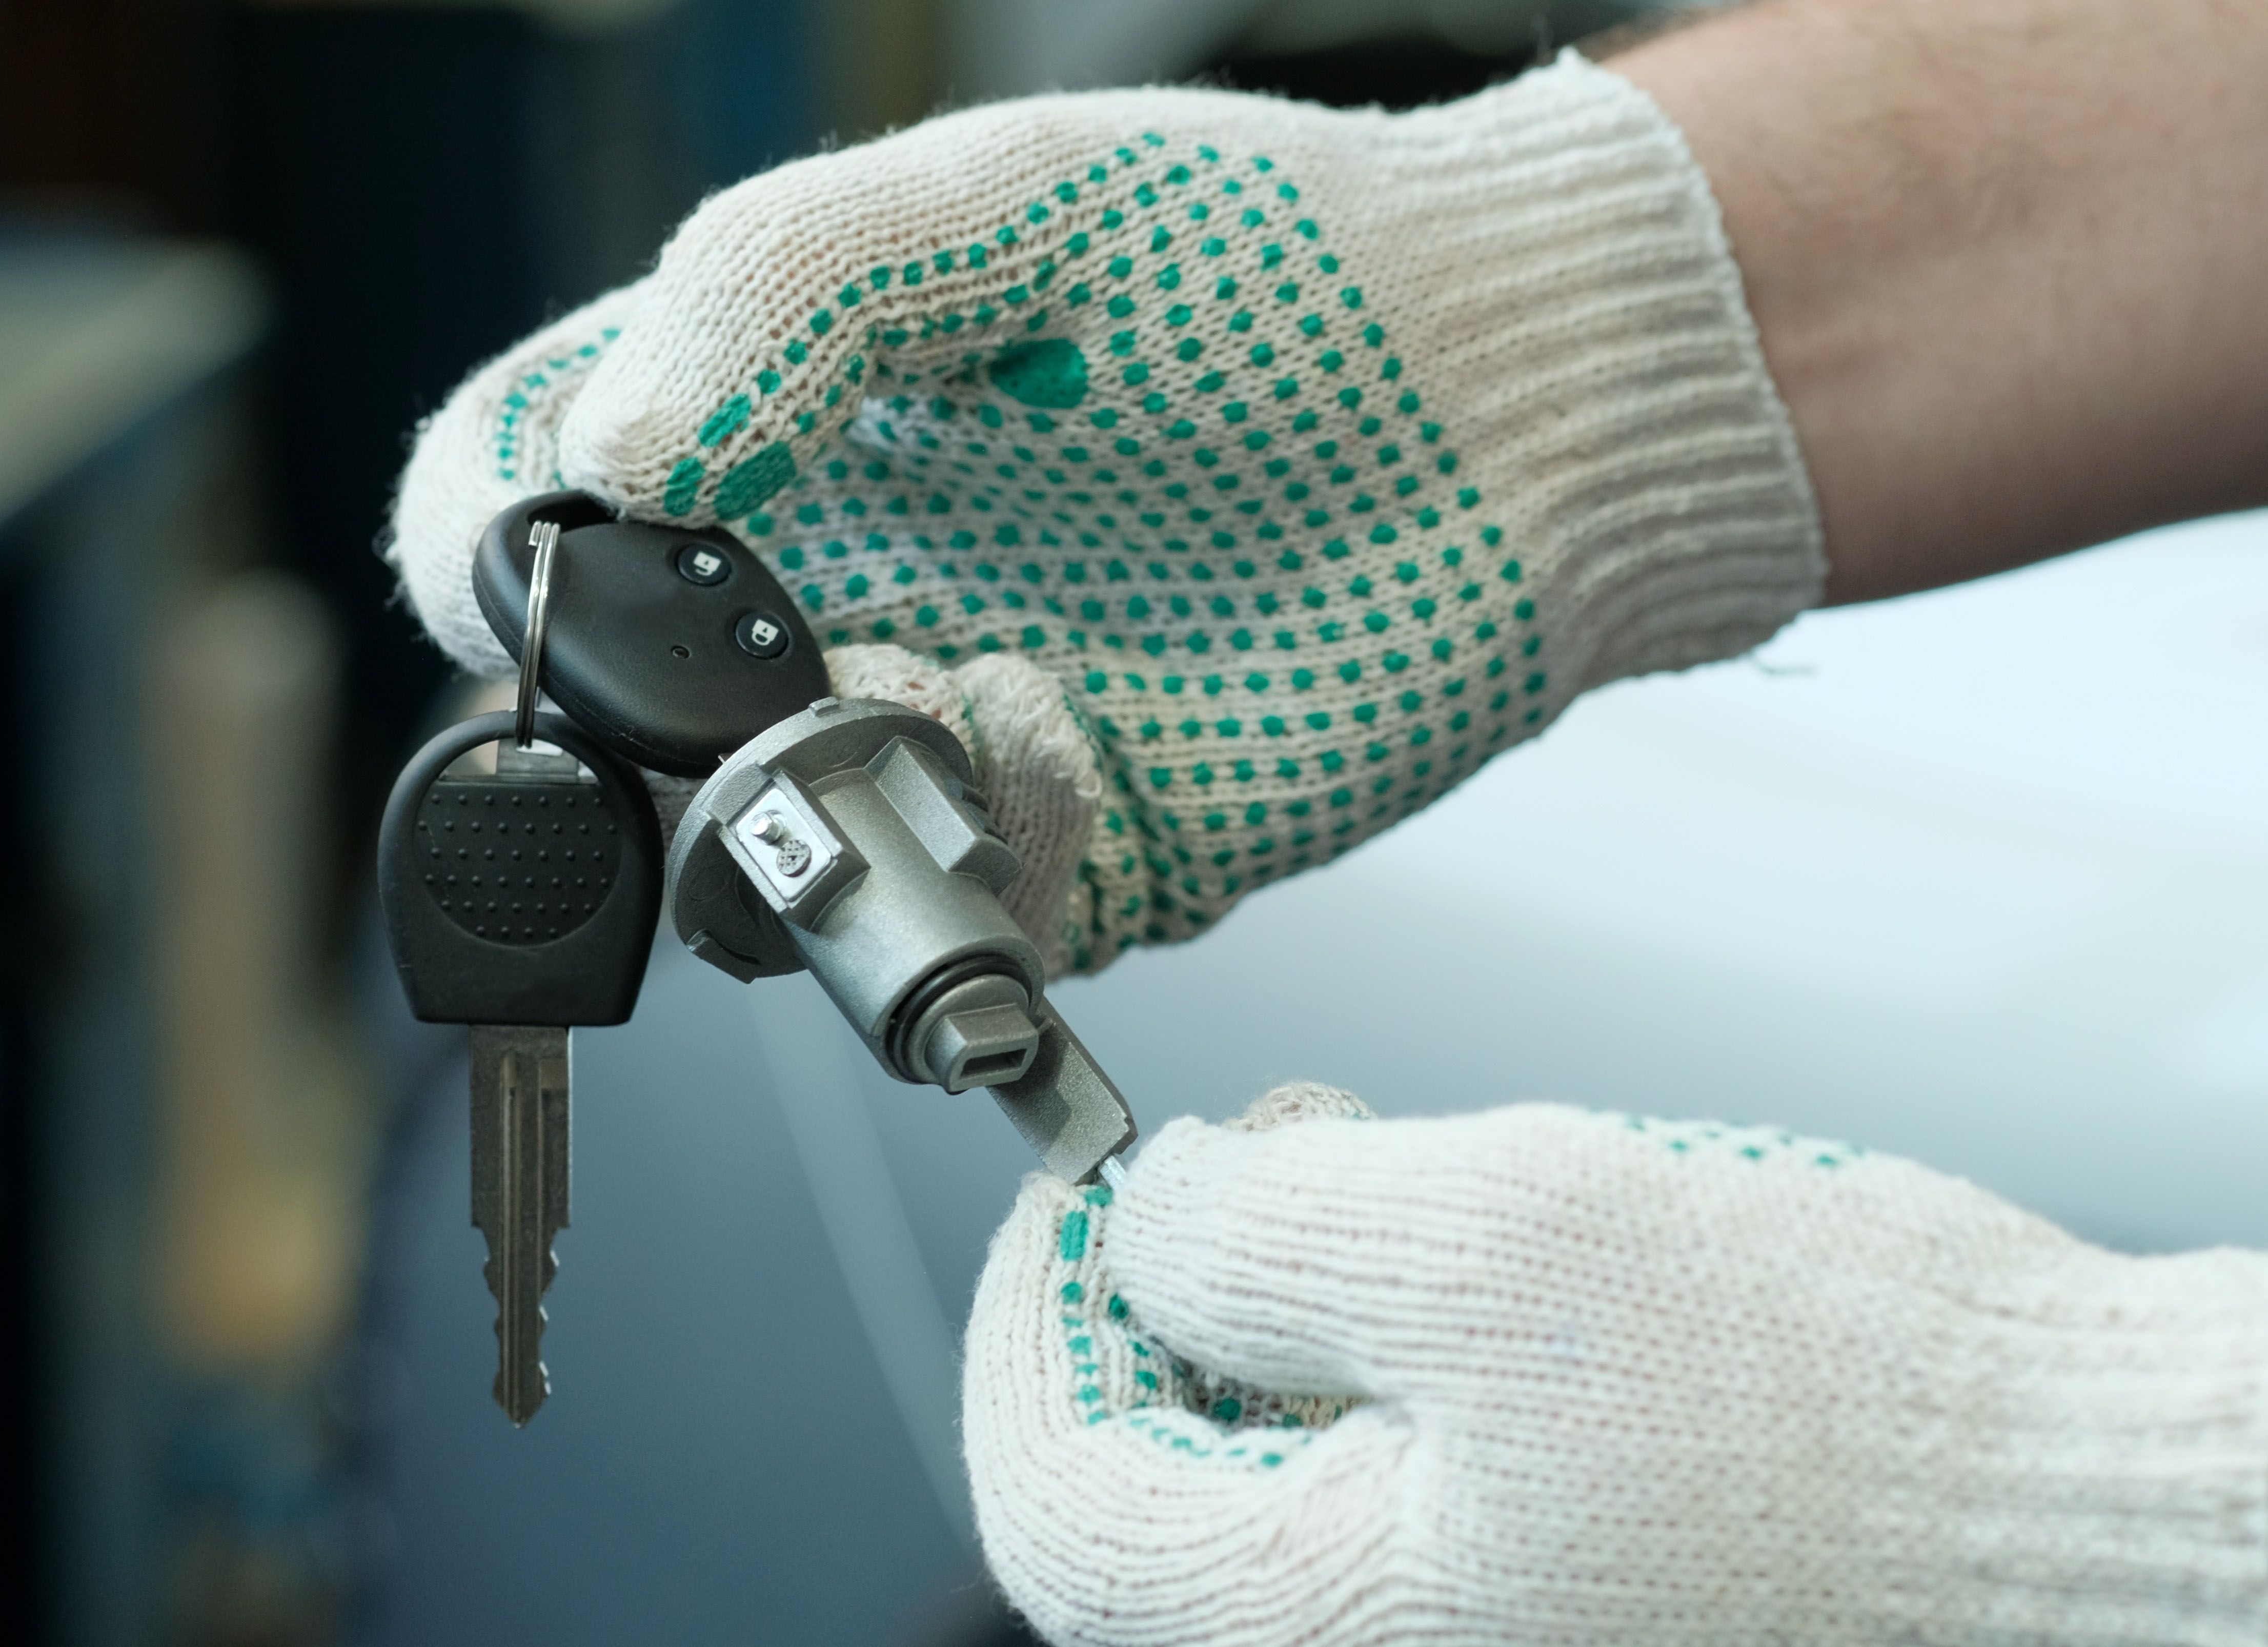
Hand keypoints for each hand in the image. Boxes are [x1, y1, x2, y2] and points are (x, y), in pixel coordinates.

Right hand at [390, 55, 1821, 973]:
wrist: (1519, 396)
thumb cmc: (1272, 263)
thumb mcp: (1015, 199)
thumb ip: (787, 288)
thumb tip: (609, 455)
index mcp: (761, 427)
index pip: (521, 505)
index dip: (487, 550)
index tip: (552, 559)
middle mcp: (823, 600)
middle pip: (611, 741)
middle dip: (661, 727)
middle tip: (808, 638)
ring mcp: (942, 741)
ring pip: (759, 876)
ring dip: (819, 801)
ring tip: (976, 676)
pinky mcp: (1079, 853)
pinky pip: (958, 935)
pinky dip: (983, 862)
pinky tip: (1082, 729)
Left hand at [963, 1089, 2267, 1644]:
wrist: (2068, 1485)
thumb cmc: (1833, 1394)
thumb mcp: (1495, 1241)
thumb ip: (1266, 1232)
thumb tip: (1146, 1217)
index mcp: (1332, 1631)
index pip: (1054, 1499)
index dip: (1035, 1316)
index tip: (1073, 1187)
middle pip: (1153, 1478)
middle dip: (1171, 1289)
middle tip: (1240, 1154)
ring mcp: (1475, 1618)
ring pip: (1271, 1454)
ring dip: (1281, 1295)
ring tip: (1361, 1169)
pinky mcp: (1549, 1569)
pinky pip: (1393, 1458)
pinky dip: (1382, 1335)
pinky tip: (1453, 1246)